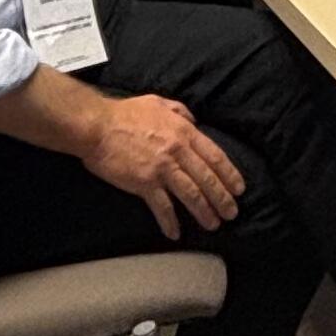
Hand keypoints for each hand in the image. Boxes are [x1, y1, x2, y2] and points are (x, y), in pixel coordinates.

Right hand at [80, 95, 243, 238]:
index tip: (239, 188)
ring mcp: (162, 168)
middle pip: (207, 179)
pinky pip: (162, 206)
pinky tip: (175, 233)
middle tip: (232, 213)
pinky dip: (170, 221)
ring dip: (204, 212)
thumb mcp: (158, 103)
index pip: (215, 156)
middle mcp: (178, 151)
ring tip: (213, 224)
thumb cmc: (125, 113)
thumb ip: (180, 111)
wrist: (96, 126)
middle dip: (223, 198)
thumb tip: (194, 121)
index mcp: (184, 132)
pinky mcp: (144, 183)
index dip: (230, 174)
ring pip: (191, 194)